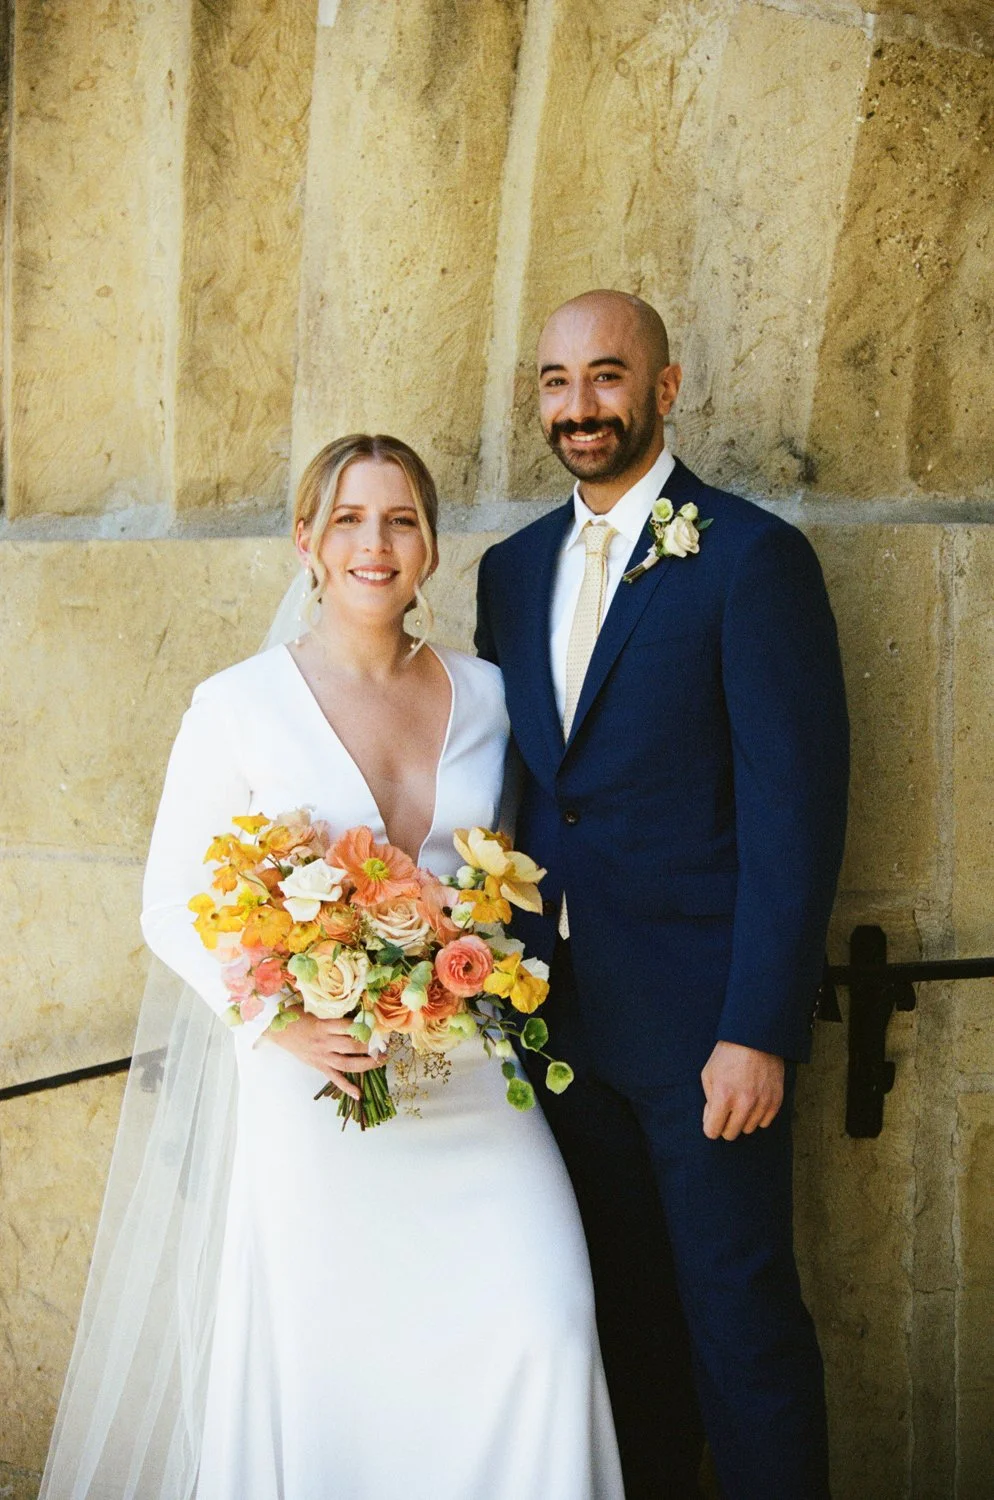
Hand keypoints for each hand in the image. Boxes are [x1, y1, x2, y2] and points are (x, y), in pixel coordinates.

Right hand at [264, 1008, 384, 1100]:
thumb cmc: (295, 1016)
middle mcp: (324, 1042)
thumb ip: (332, 1011)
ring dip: (366, 1064)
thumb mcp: (313, 1008)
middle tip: (383, 1044)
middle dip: (370, 1046)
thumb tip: (354, 1007)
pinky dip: (347, 1087)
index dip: (366, 1027)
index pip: (349, 1026)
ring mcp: (322, 1056)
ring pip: (347, 1064)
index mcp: (324, 1025)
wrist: (275, 1029)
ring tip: (380, 1061)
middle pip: (352, 1046)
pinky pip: (335, 1079)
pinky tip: (358, 1094)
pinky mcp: (319, 1066)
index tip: (378, 1026)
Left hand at [701, 1041, 783, 1140]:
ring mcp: (762, 1103)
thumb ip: (708, 1101)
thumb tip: (712, 1121)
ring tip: (741, 1100)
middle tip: (726, 1110)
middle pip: (730, 1134)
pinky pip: (764, 1123)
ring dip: (742, 1119)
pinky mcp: (776, 1101)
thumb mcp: (708, 1074)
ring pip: (748, 1129)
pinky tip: (754, 1101)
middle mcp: (744, 1103)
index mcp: (723, 1096)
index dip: (710, 1125)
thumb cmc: (728, 1055)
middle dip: (725, 1124)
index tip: (712, 1118)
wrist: (756, 1038)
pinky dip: (758, 1116)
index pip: (712, 1132)